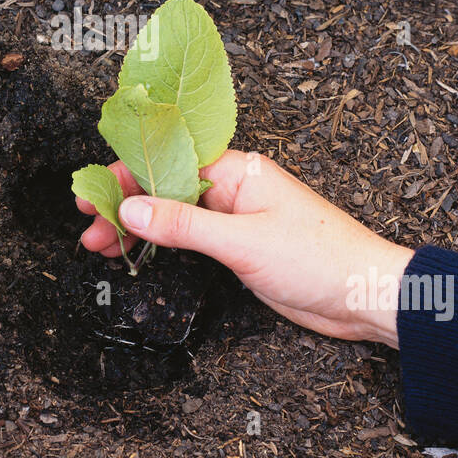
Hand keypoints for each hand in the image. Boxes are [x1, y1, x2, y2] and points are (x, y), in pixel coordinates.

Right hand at [76, 151, 411, 347]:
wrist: (367, 296)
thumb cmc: (323, 259)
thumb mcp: (243, 242)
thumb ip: (184, 225)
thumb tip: (133, 207)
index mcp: (238, 171)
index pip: (168, 162)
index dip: (126, 175)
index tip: (93, 195)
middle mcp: (234, 190)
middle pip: (165, 187)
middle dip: (124, 206)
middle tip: (90, 230)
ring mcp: (237, 219)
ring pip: (173, 214)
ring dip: (138, 228)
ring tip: (102, 246)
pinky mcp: (240, 249)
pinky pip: (190, 238)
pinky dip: (161, 245)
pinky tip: (139, 253)